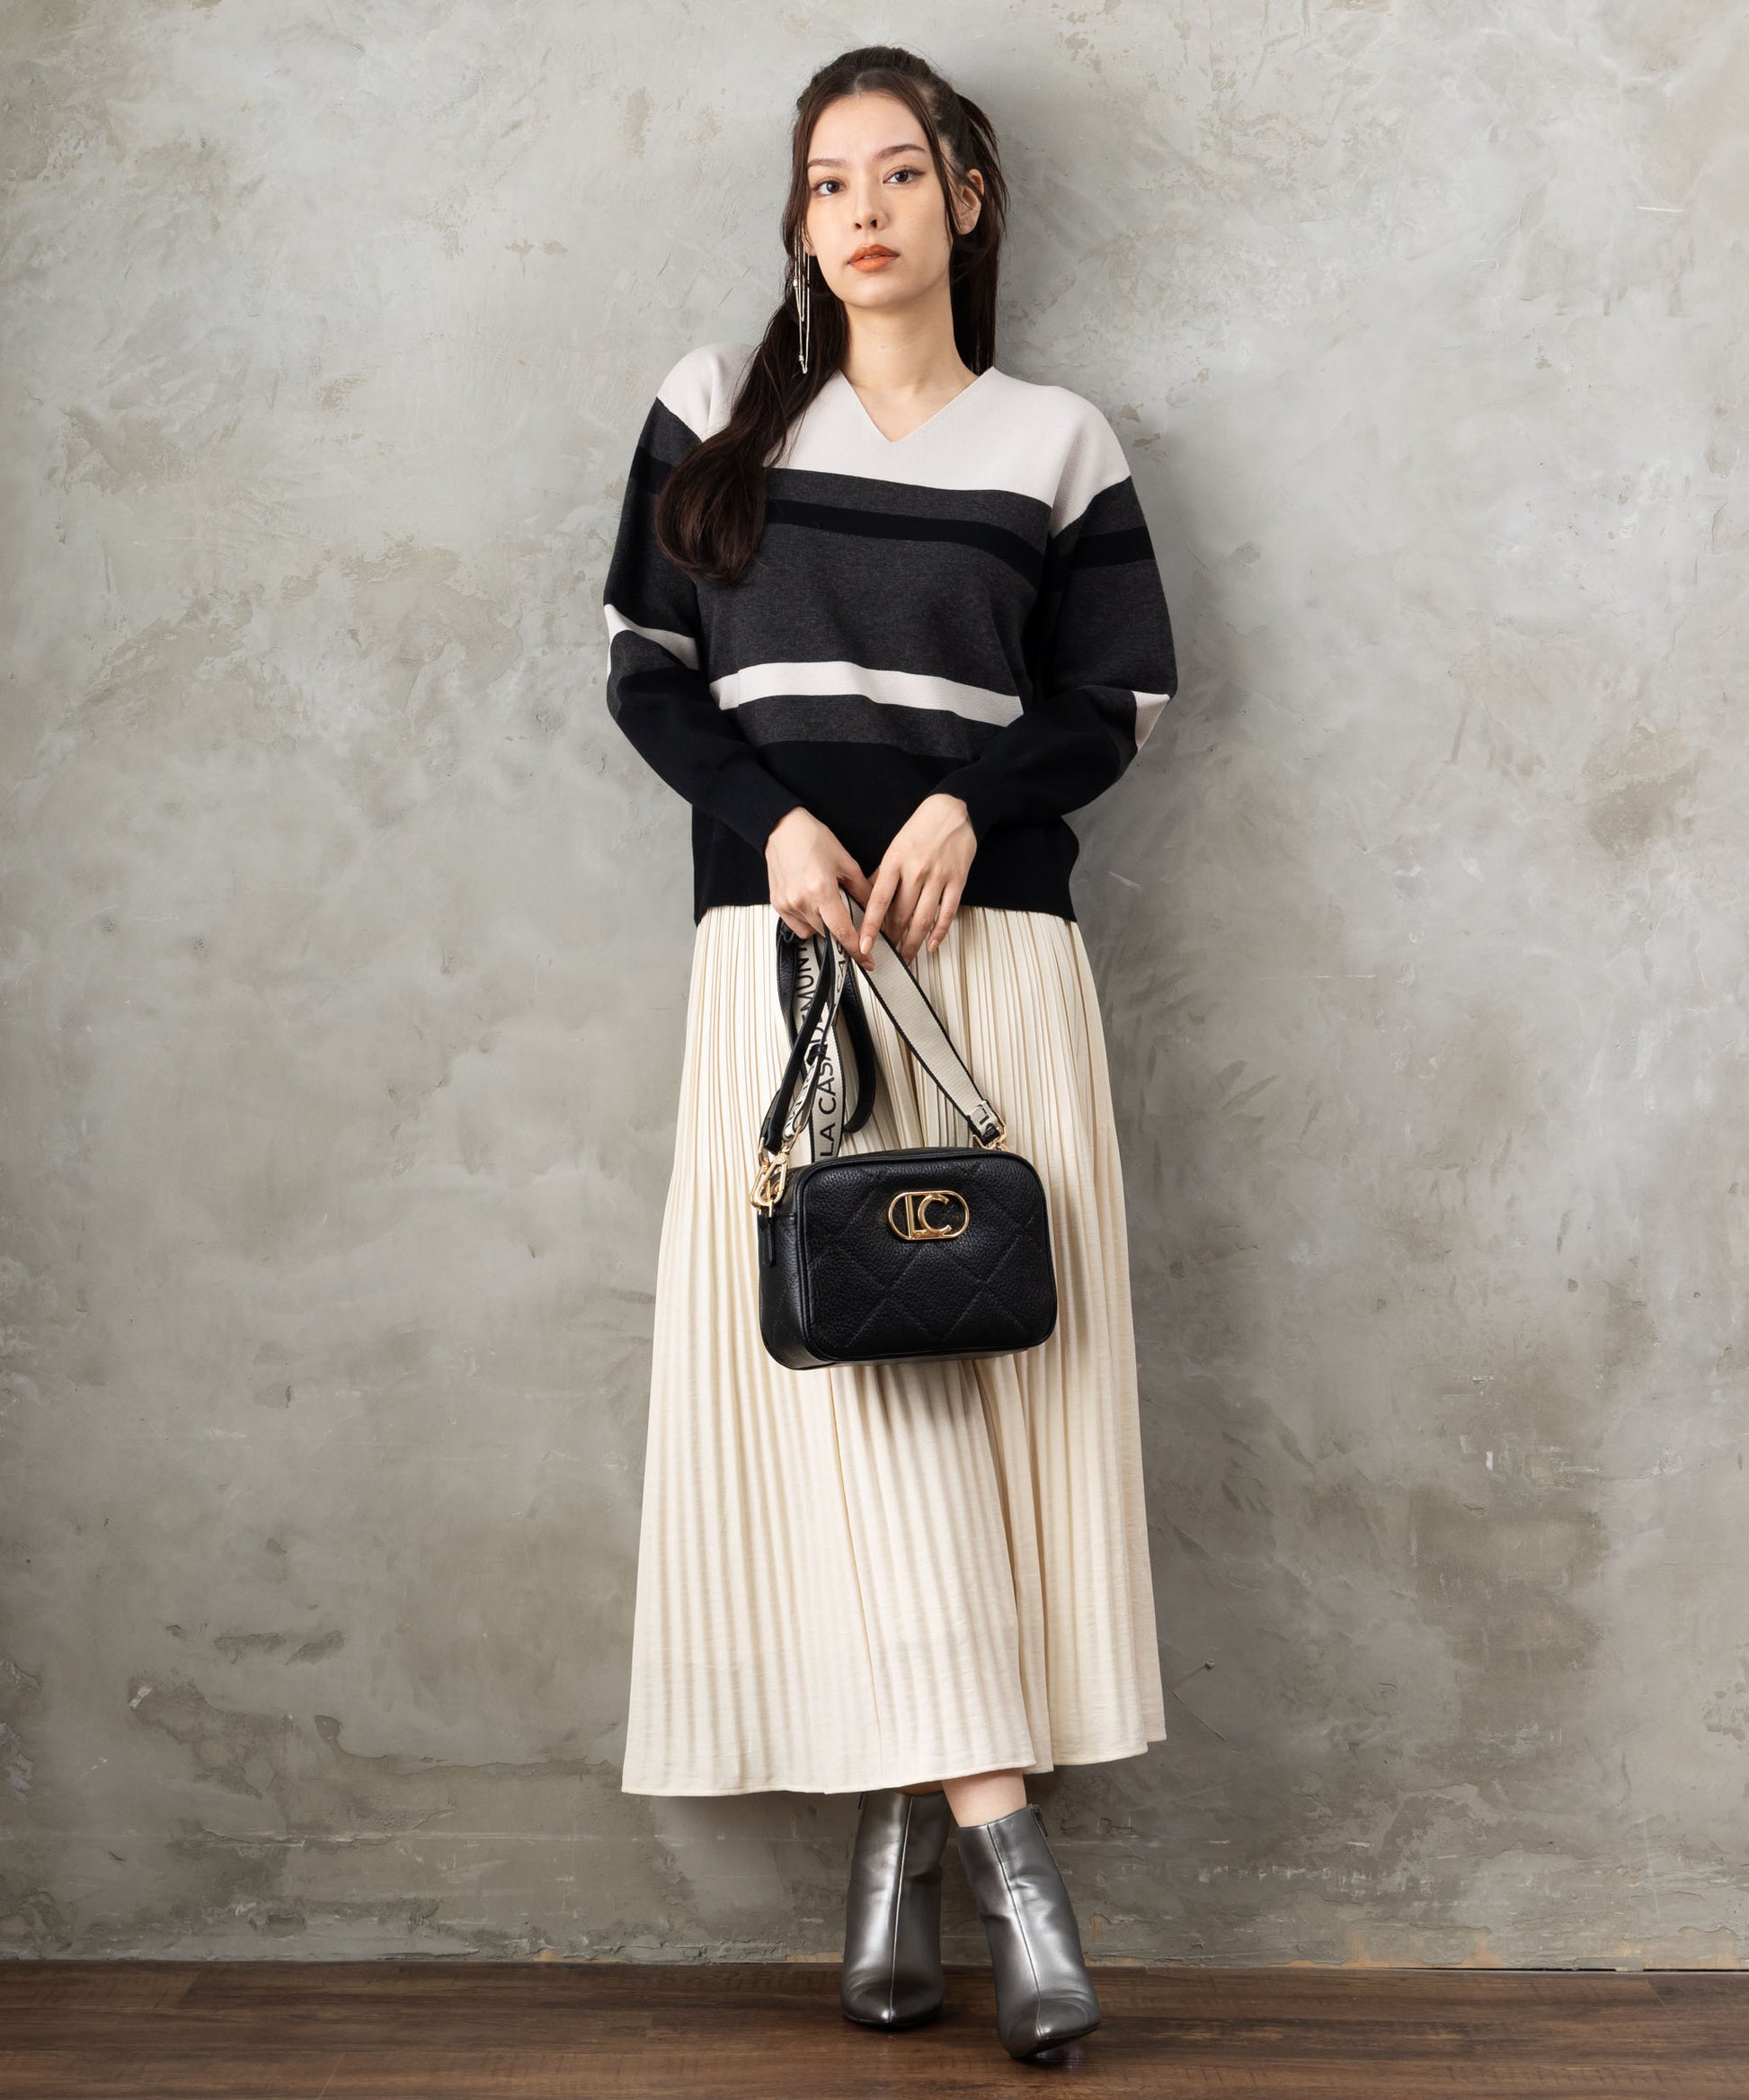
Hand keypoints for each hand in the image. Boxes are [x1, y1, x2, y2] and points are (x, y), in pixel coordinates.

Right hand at [764, 806, 868, 950]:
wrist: (782, 828)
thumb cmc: (812, 838)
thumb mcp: (846, 861)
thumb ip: (862, 890)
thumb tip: (876, 910)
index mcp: (821, 890)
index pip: (842, 931)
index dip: (857, 950)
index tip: (867, 961)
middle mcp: (801, 901)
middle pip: (829, 934)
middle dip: (842, 929)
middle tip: (847, 913)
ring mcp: (787, 905)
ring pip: (813, 932)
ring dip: (825, 924)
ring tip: (826, 901)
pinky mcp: (777, 905)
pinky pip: (798, 926)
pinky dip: (809, 921)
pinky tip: (811, 903)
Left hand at [858, 793, 976, 963]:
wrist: (953, 811)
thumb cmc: (921, 829)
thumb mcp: (894, 848)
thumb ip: (882, 875)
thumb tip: (866, 899)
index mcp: (895, 862)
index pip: (879, 900)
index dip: (871, 926)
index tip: (864, 944)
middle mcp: (916, 871)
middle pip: (901, 914)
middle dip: (893, 939)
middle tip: (887, 955)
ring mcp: (938, 877)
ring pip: (923, 918)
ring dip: (913, 942)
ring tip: (906, 956)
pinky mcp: (957, 881)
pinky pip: (947, 912)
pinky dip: (939, 932)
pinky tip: (931, 944)